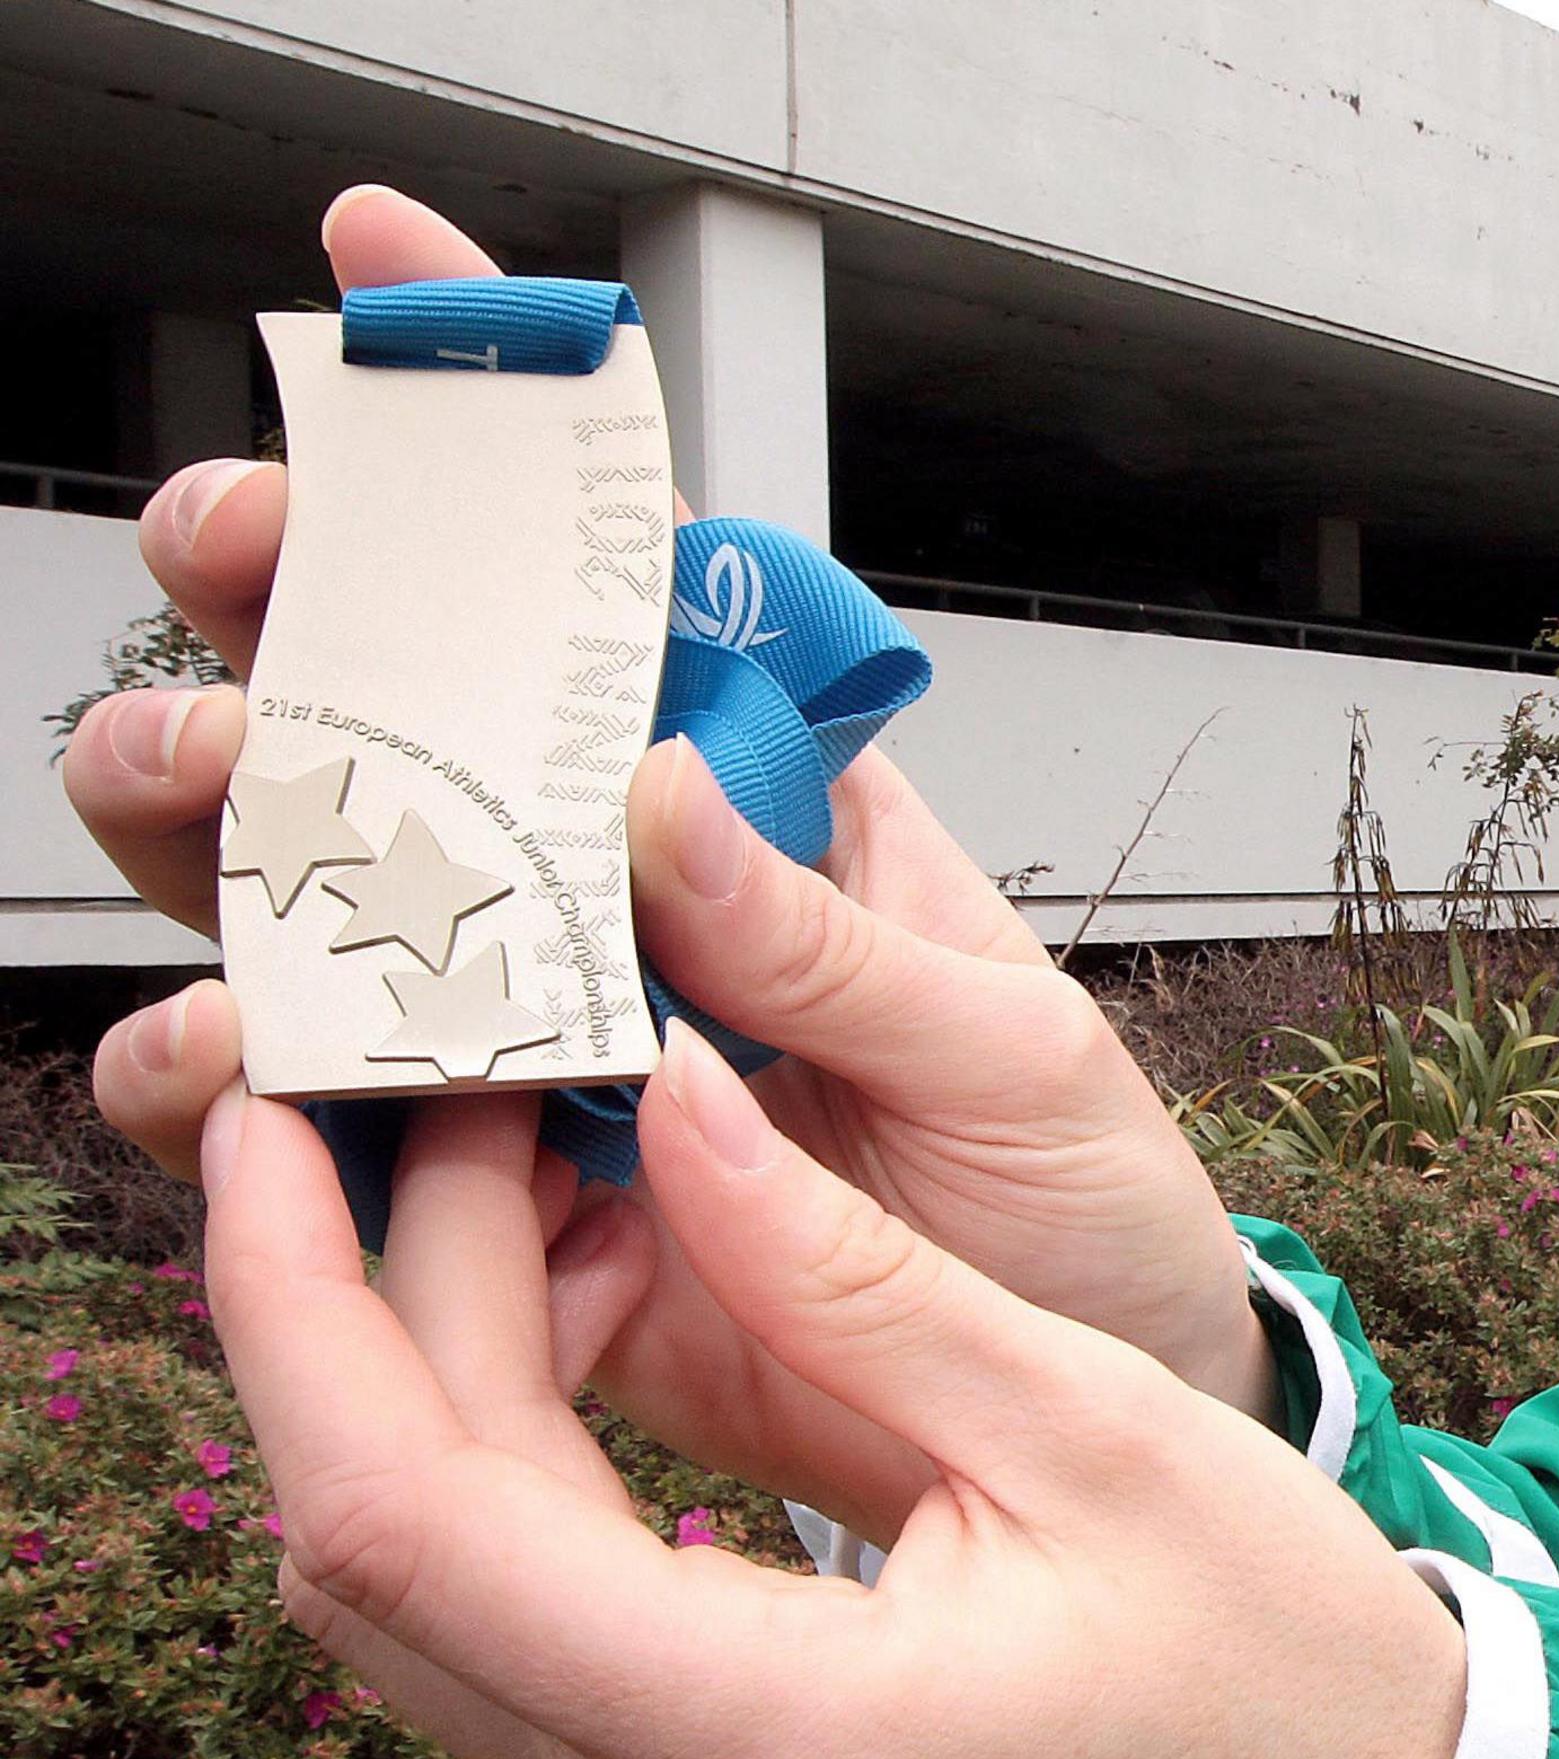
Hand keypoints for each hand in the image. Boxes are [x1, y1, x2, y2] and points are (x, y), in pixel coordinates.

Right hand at [65, 188, 1272, 1541]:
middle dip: (296, 622)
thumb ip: (836, 951)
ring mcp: (537, 1054)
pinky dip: (245, 1103)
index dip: (498, 433)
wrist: (1073, 1430)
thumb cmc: (1078, 1199)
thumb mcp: (1011, 1055)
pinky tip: (245, 1073)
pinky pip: (324, 1144)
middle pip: (406, 721)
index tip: (378, 272)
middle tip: (251, 576)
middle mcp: (621, 909)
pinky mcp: (491, 1222)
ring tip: (223, 810)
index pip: (623, 585)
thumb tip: (652, 802)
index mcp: (766, 810)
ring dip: (228, 841)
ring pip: (312, 910)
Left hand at [198, 1032, 1463, 1758]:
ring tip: (521, 1176)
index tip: (283, 1128)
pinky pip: (513, 1634)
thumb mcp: (1081, 1416)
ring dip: (427, 1375)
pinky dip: (500, 1461)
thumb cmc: (1272, 1641)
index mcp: (780, 1742)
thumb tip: (664, 1093)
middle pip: (381, 1553)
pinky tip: (580, 1310)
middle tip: (437, 1096)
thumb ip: (844, 1266)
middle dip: (363, 1300)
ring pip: (422, 1598)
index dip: (300, 1305)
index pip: (411, 1518)